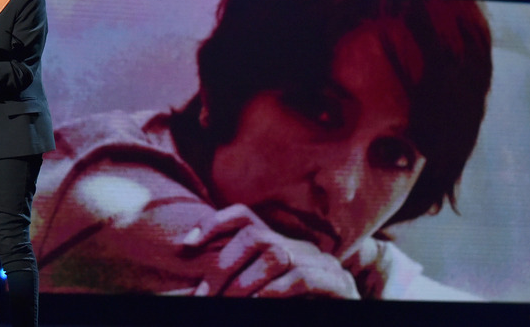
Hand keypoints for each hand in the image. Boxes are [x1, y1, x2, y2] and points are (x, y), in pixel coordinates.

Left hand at [179, 204, 359, 298]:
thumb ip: (232, 286)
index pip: (244, 217)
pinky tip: (258, 303)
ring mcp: (321, 262)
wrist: (342, 312)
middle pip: (254, 237)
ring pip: (275, 255)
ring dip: (244, 283)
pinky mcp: (337, 284)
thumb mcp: (258, 293)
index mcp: (278, 245)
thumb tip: (191, 293)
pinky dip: (273, 292)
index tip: (186, 244)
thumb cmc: (295, 306)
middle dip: (223, 265)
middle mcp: (299, 246)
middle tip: (204, 295)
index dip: (214, 224)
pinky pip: (300, 278)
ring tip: (227, 303)